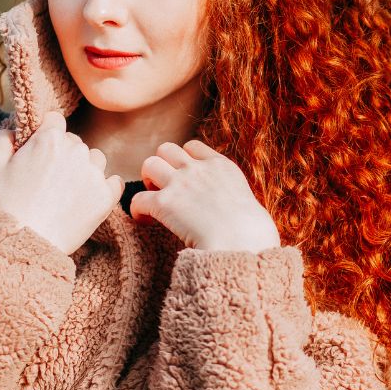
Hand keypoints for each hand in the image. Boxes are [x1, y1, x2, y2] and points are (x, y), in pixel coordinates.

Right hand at [0, 110, 123, 254]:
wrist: (29, 241)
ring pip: (95, 159)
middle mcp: (76, 150)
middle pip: (75, 141)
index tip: (42, 150)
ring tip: (66, 190)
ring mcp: (94, 173)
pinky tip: (87, 198)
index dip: (47, 133)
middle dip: (64, 154)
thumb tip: (15, 128)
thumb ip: (4, 138)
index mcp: (50, 138)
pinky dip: (104, 187)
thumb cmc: (8, 204)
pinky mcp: (107, 195)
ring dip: (85, 169)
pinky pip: (114, 181)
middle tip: (49, 178)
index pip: (55, 120)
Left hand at [131, 140, 281, 252]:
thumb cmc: (253, 233)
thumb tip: (228, 208)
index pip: (192, 147)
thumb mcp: (247, 201)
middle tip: (165, 188)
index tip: (185, 179)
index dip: (184, 161)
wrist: (243, 242)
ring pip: (148, 164)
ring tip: (154, 200)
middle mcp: (198, 169)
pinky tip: (145, 221)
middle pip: (166, 149)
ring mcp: (180, 183)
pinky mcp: (164, 204)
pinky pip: (138, 198)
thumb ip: (231, 195)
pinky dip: (138, 210)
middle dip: (162, 166)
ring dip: (147, 181)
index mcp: (220, 166)